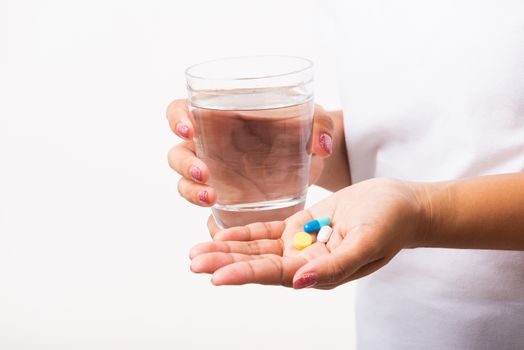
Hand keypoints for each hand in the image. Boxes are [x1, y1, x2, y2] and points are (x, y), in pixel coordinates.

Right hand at [166, 99, 334, 206]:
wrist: (309, 158)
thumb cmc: (301, 128)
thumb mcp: (313, 118)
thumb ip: (320, 124)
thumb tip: (322, 145)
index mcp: (219, 116)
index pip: (180, 110)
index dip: (177, 118)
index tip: (189, 128)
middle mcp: (209, 146)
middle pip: (177, 152)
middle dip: (184, 164)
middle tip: (205, 173)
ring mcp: (214, 175)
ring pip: (185, 183)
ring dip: (191, 191)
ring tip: (212, 197)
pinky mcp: (226, 200)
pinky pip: (208, 213)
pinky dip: (209, 222)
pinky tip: (220, 229)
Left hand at [189, 178, 429, 288]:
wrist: (401, 204)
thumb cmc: (390, 224)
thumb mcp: (366, 244)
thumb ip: (334, 267)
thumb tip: (301, 282)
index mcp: (320, 272)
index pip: (275, 275)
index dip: (244, 274)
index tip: (215, 276)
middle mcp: (305, 262)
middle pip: (258, 264)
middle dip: (225, 263)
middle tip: (193, 262)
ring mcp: (301, 243)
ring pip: (257, 248)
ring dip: (227, 250)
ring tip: (196, 253)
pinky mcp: (300, 225)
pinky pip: (267, 230)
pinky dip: (244, 233)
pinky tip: (221, 233)